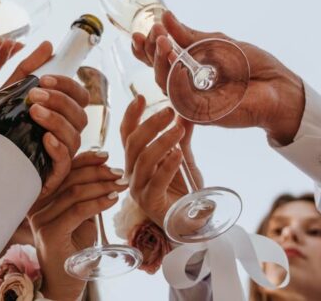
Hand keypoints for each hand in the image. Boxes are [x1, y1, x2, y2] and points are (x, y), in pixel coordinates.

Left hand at [1, 43, 91, 200]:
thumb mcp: (10, 94)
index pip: (79, 96)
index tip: (45, 79)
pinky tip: (44, 138)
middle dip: (59, 101)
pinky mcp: (53, 174)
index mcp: (62, 113)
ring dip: (56, 121)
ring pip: (74, 136)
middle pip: (80, 114)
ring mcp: (62, 154)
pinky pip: (65, 162)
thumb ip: (29, 69)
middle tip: (34, 95)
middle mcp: (67, 132)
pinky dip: (58, 148)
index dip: (67, 85)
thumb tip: (48, 45)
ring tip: (34, 112)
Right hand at [29, 152, 127, 300]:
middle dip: (98, 172)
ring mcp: (40, 219)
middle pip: (69, 177)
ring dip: (102, 186)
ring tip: (120, 185)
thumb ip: (84, 191)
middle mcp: (36, 204)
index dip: (85, 158)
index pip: (62, 168)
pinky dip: (97, 203)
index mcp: (41, 194)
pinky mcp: (49, 233)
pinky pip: (77, 211)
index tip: (106, 155)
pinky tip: (112, 200)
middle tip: (119, 172)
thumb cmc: (74, 245)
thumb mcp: (80, 213)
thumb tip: (103, 165)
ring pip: (74, 192)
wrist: (65, 281)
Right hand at [119, 96, 200, 225]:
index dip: (131, 115)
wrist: (193, 222)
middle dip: (150, 124)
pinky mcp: (150, 204)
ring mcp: (138, 189)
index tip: (141, 97)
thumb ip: (182, 137)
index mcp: (136, 161)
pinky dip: (167, 166)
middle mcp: (132, 174)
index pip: (127, 134)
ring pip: (143, 160)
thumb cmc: (183, 191)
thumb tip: (185, 111)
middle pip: (133, 143)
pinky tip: (178, 154)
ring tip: (179, 129)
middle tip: (169, 111)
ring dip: (161, 141)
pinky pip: (156, 181)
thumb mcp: (183, 158)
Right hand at [132, 11, 305, 145]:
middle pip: (158, 72)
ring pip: (166, 85)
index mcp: (189, 70)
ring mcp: (194, 101)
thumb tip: (166, 17)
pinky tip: (175, 61)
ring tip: (163, 42)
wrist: (279, 86)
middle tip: (155, 34)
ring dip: (161, 62)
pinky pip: (182, 98)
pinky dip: (176, 79)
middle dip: (151, 52)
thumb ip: (190, 36)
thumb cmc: (252, 66)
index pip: (159, 60)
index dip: (144, 50)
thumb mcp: (217, 43)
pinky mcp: (203, 114)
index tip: (138, 34)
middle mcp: (187, 87)